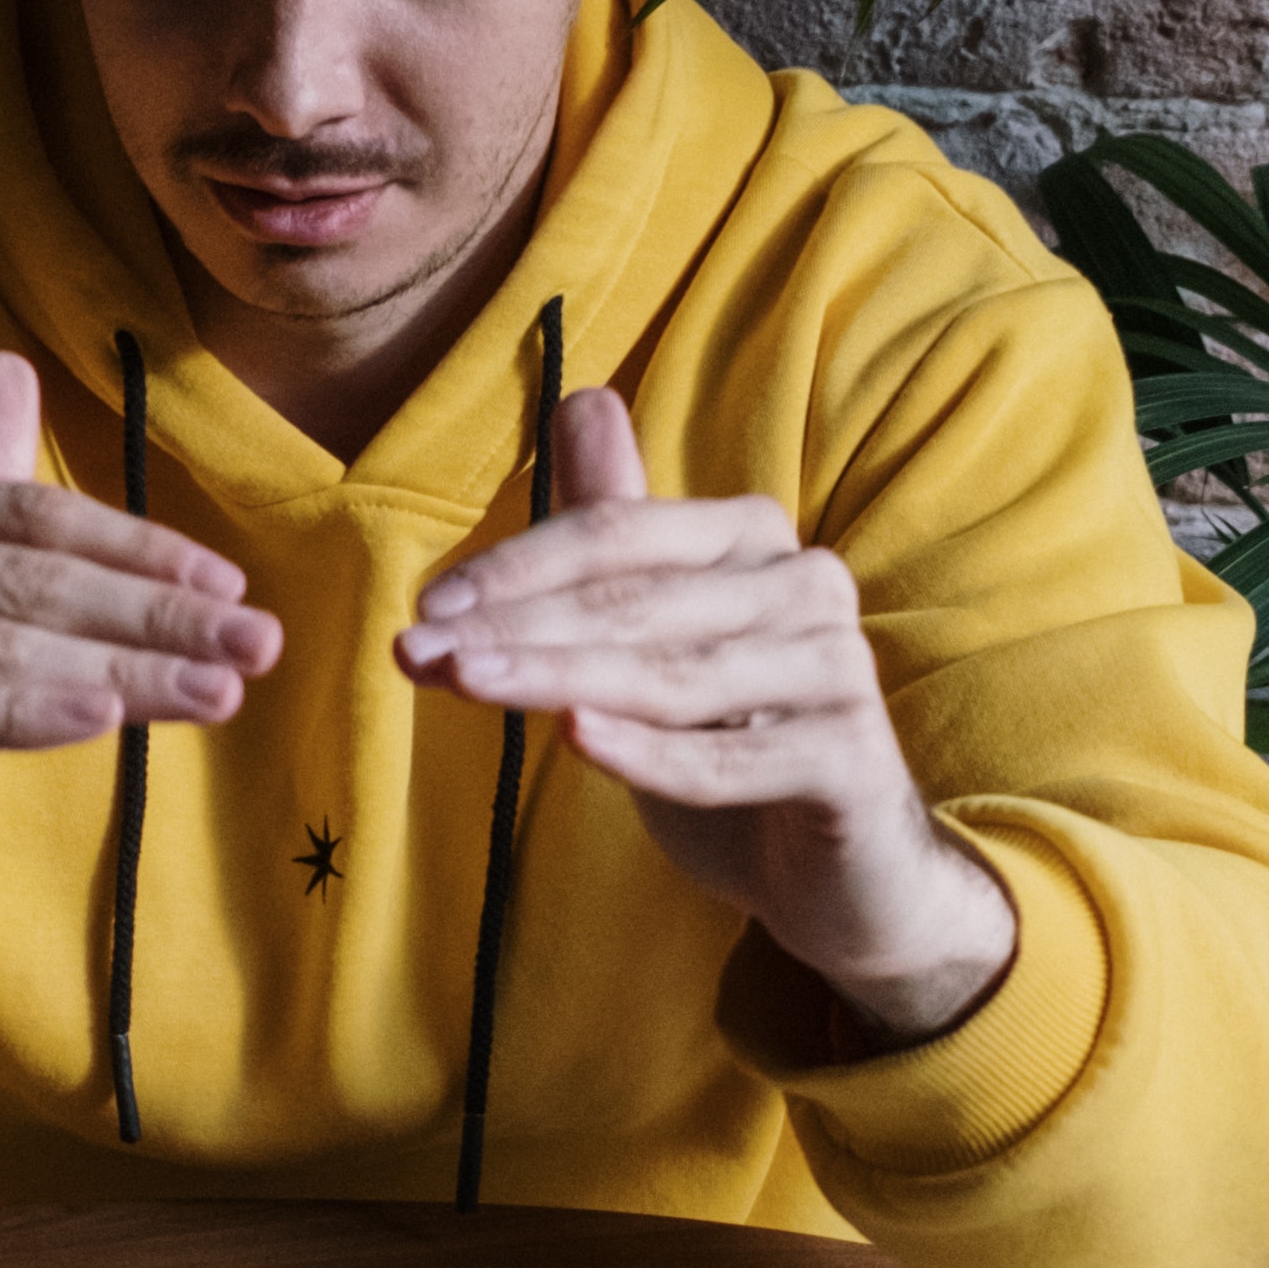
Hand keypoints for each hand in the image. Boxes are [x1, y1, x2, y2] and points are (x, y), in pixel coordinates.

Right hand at [0, 348, 279, 986]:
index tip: (233, 592)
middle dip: (152, 617)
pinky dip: (25, 714)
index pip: (30, 518)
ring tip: (218, 694)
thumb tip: (6, 363)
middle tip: (258, 646)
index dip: (137, 553)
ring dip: (120, 673)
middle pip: (24, 580)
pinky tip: (104, 719)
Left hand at [391, 384, 1020, 1043]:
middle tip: (416, 654)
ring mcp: (837, 669)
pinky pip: (731, 756)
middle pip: (635, 600)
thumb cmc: (731, 739)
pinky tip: (575, 739)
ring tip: (465, 683)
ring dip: (556, 679)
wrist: (838, 869)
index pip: (617, 533)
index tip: (423, 611)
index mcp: (751, 538)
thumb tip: (583, 397)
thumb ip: (617, 526)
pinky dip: (650, 752)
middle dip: (515, 626)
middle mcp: (805, 584)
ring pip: (673, 675)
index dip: (514, 567)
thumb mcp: (657, 633)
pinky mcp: (852, 758)